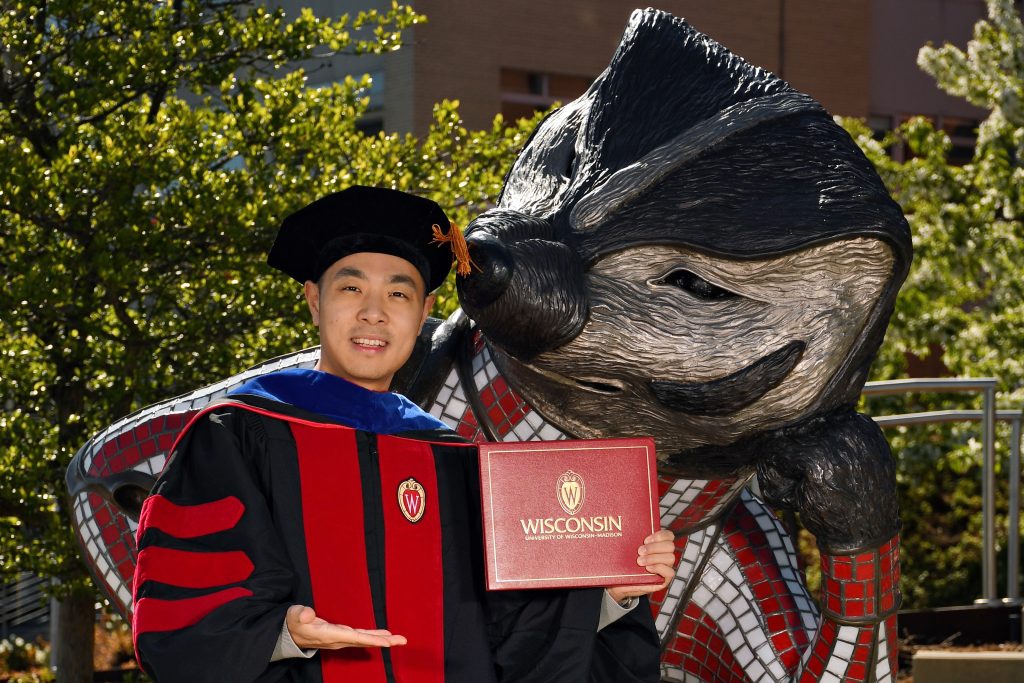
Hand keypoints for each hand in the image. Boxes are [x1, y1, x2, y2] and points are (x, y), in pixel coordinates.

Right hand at [286, 605, 406, 649]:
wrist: (290, 634)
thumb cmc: (293, 623)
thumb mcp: (294, 616)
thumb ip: (301, 614)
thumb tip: (308, 614)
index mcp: (330, 635)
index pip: (354, 638)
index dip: (371, 640)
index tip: (387, 642)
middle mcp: (338, 639)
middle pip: (365, 641)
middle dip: (384, 642)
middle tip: (402, 640)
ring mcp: (341, 639)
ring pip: (365, 639)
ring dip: (382, 639)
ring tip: (398, 639)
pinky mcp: (342, 635)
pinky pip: (361, 637)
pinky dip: (374, 636)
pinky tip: (384, 635)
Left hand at [606, 528, 676, 603]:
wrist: (620, 584)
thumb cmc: (623, 565)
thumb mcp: (626, 552)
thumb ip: (629, 542)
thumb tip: (622, 528)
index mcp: (658, 545)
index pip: (668, 536)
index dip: (660, 535)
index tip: (645, 540)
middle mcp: (664, 555)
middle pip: (670, 546)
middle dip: (654, 547)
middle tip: (640, 551)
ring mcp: (665, 567)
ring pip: (670, 558)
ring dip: (654, 558)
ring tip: (640, 561)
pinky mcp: (664, 579)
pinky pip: (670, 572)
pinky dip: (659, 568)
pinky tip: (648, 568)